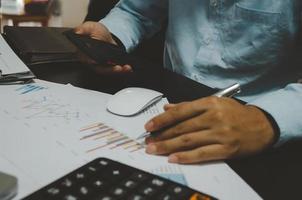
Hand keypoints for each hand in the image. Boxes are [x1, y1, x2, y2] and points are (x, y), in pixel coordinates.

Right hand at [74, 21, 131, 73]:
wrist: (105, 35)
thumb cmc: (95, 32)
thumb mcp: (89, 26)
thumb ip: (83, 29)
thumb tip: (77, 32)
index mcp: (83, 53)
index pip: (86, 59)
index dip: (91, 61)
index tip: (97, 62)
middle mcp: (91, 62)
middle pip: (99, 68)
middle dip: (109, 69)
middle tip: (118, 68)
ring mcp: (100, 66)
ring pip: (108, 71)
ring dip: (117, 71)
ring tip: (126, 68)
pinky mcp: (108, 67)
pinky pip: (114, 70)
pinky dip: (122, 70)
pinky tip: (128, 68)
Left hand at [144, 97, 275, 163]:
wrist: (261, 125)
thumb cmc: (235, 113)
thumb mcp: (214, 103)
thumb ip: (189, 106)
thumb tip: (167, 108)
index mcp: (210, 103)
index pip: (180, 111)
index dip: (162, 119)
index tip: (149, 126)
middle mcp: (214, 117)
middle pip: (182, 127)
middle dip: (161, 135)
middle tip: (147, 141)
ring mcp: (221, 134)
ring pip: (189, 140)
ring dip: (168, 146)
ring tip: (154, 150)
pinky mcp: (227, 149)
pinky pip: (202, 153)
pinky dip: (186, 157)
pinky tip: (173, 158)